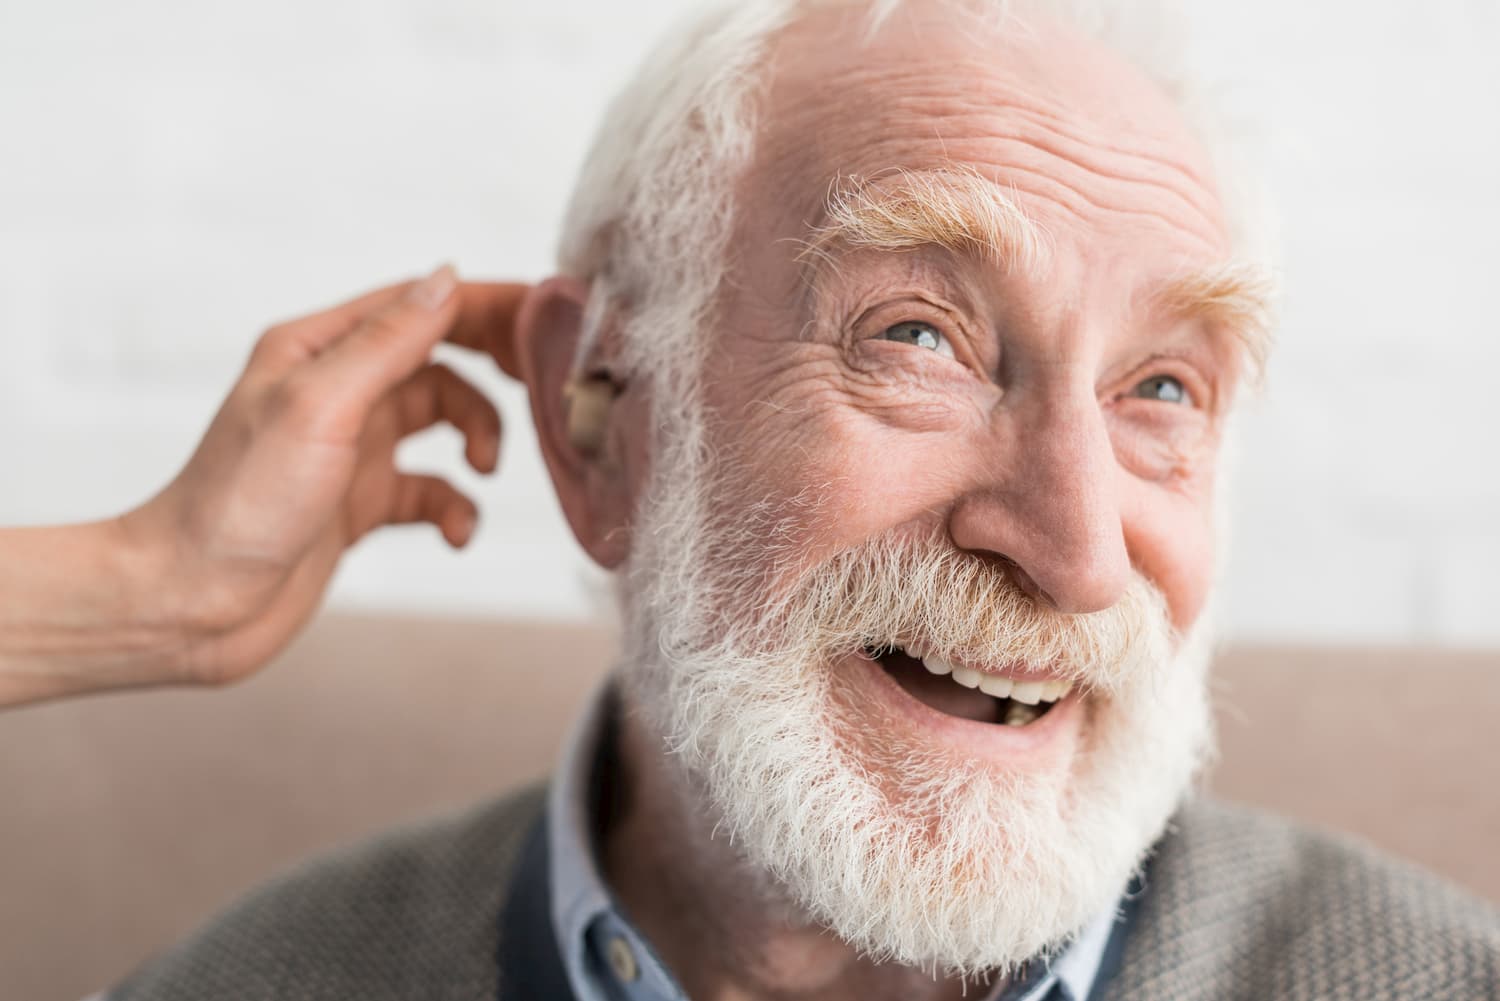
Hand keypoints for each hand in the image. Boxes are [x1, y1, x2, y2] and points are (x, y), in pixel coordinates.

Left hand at [119, 266, 527, 686]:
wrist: (192, 604)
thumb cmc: (237, 503)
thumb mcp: (321, 406)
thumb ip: (388, 342)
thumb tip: (447, 280)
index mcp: (318, 349)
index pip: (420, 304)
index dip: (486, 306)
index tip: (547, 322)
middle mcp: (337, 391)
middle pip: (441, 358)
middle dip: (494, 375)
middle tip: (540, 390)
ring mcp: (351, 448)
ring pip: (445, 423)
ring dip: (478, 441)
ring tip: (483, 470)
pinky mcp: (360, 503)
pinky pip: (431, 490)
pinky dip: (455, 508)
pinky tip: (454, 533)